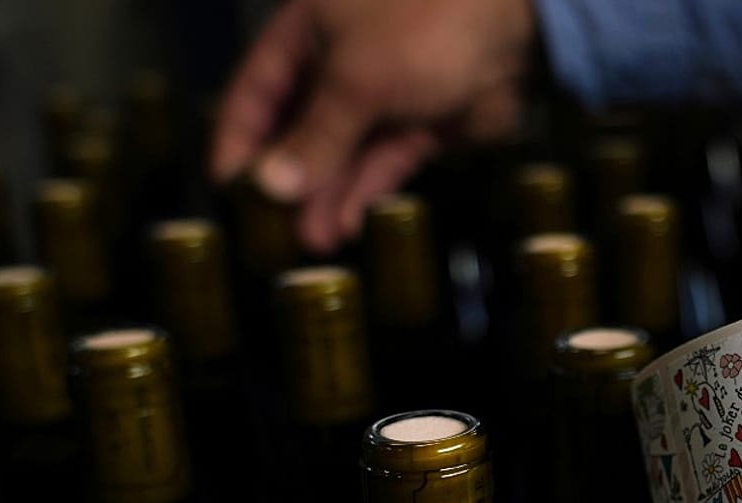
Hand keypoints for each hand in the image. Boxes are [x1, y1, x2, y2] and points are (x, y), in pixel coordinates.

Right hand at [210, 0, 534, 252]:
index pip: (258, 88)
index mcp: (310, 32)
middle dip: (287, 179)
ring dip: (325, 197)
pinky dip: (364, 192)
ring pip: (342, 154)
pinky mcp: (421, 126)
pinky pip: (381, 164)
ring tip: (310, 240)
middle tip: (271, 227)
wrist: (513, 23)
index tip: (227, 184)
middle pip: (300, 129)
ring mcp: (384, 97)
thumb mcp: (356, 79)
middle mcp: (342, 64)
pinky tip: (344, 222)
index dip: (240, 136)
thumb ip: (315, 135)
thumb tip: (272, 185)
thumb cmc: (425, 20)